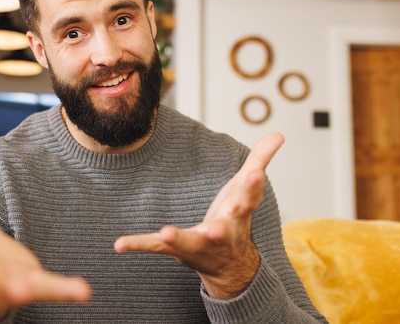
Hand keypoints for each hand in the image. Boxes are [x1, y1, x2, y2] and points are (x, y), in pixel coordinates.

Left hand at [114, 133, 284, 298]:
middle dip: (221, 229)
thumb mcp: (247, 190)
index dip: (252, 186)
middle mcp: (221, 233)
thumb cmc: (235, 220)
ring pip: (189, 243)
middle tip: (217, 228)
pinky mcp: (175, 249)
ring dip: (179, 239)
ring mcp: (197, 244)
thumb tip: (279, 135)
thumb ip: (260, 160)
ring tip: (167, 233)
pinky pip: (155, 247)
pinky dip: (138, 244)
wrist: (230, 266)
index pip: (248, 198)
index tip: (255, 173)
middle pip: (223, 229)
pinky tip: (119, 244)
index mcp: (238, 215)